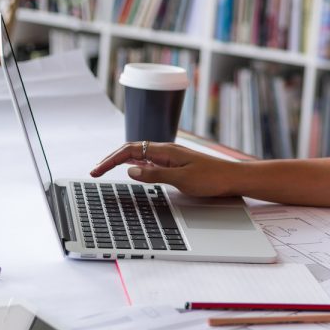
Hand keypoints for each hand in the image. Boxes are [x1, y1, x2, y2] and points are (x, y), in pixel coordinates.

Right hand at [90, 141, 237, 197]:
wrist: (234, 178)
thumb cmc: (212, 178)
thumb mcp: (181, 179)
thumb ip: (154, 174)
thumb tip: (130, 170)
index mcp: (166, 151)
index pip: (130, 150)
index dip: (110, 160)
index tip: (96, 170)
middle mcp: (166, 151)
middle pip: (132, 150)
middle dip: (111, 159)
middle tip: (95, 171)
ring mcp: (171, 157)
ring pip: (140, 155)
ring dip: (121, 161)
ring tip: (106, 169)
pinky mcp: (176, 164)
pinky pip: (150, 160)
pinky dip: (135, 164)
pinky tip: (132, 168)